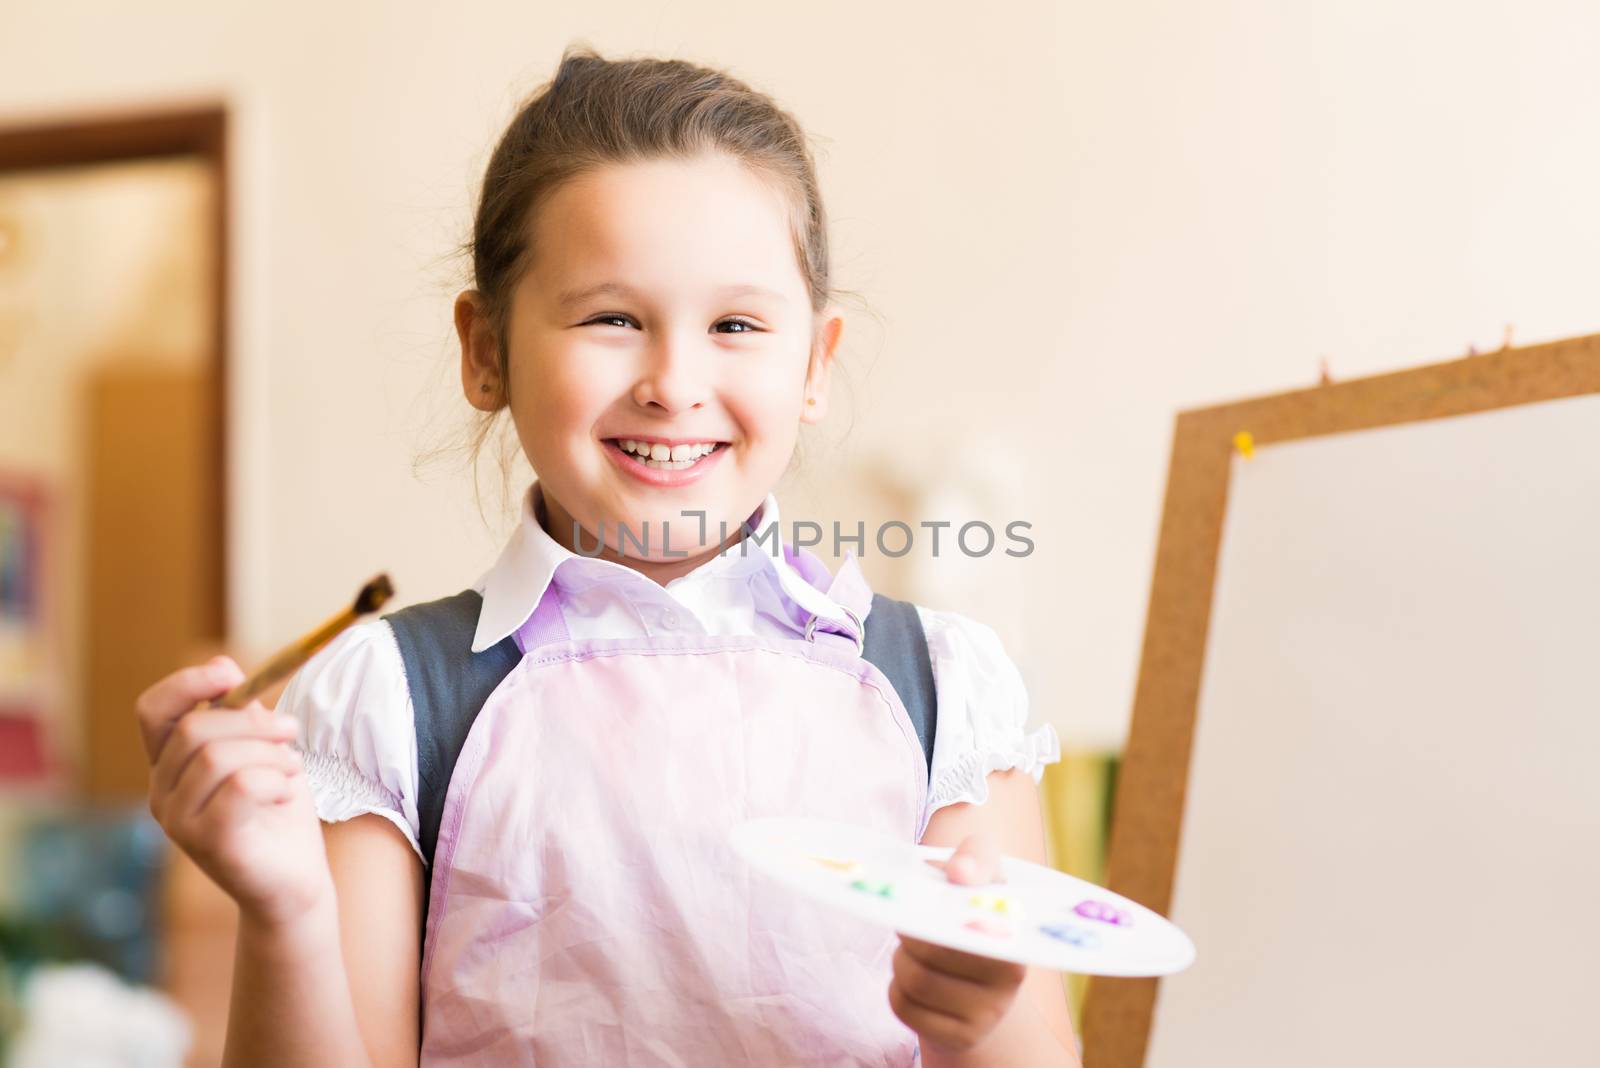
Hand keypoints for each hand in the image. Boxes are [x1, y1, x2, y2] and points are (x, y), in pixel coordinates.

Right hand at [136, 655, 333, 927]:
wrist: (296, 880)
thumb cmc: (279, 812)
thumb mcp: (263, 749)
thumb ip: (241, 714)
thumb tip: (223, 664)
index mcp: (170, 765)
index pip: (152, 711)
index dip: (187, 683)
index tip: (232, 676)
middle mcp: (162, 793)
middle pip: (193, 728)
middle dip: (253, 722)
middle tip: (290, 732)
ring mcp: (177, 821)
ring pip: (217, 756)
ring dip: (270, 753)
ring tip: (290, 770)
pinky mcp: (205, 842)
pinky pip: (240, 787)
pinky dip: (274, 780)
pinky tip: (284, 795)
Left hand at [888, 833, 1026, 1056]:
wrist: (981, 966)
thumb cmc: (977, 906)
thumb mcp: (985, 870)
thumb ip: (976, 856)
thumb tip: (959, 872)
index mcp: (1017, 936)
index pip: (972, 930)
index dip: (942, 919)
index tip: (931, 909)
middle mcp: (1009, 982)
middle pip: (932, 955)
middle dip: (909, 934)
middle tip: (909, 922)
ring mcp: (987, 1015)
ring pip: (914, 982)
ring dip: (900, 959)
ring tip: (912, 948)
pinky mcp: (959, 1037)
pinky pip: (905, 1008)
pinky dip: (896, 987)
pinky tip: (911, 975)